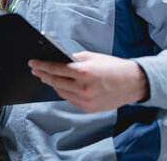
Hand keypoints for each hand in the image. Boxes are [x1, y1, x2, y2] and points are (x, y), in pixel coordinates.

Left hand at [29, 51, 148, 112]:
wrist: (134, 83)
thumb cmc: (114, 67)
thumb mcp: (92, 57)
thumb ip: (73, 59)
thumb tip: (58, 59)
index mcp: (84, 72)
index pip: (55, 69)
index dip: (41, 65)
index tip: (32, 63)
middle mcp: (83, 88)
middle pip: (55, 81)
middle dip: (43, 74)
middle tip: (35, 70)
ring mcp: (86, 100)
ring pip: (60, 92)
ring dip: (52, 83)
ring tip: (45, 76)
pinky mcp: (89, 108)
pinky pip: (70, 99)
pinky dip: (64, 92)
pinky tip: (60, 85)